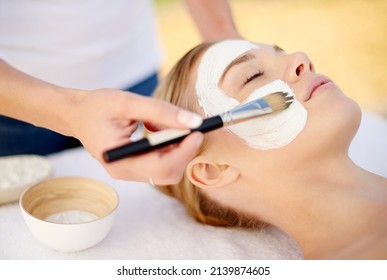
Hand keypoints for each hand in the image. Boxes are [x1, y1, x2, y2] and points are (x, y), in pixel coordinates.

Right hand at [68, 89, 203, 184]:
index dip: (186, 150)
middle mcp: (125, 173)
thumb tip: (194, 121)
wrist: (76, 114)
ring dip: (177, 148)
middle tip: (190, 126)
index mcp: (120, 161)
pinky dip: (169, 147)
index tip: (199, 130)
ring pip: (168, 169)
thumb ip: (161, 111)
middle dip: (185, 150)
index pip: (163, 167)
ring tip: (167, 124)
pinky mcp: (135, 167)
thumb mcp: (128, 102)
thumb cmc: (97, 106)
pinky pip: (161, 163)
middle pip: (169, 172)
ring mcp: (130, 173)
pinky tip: (159, 130)